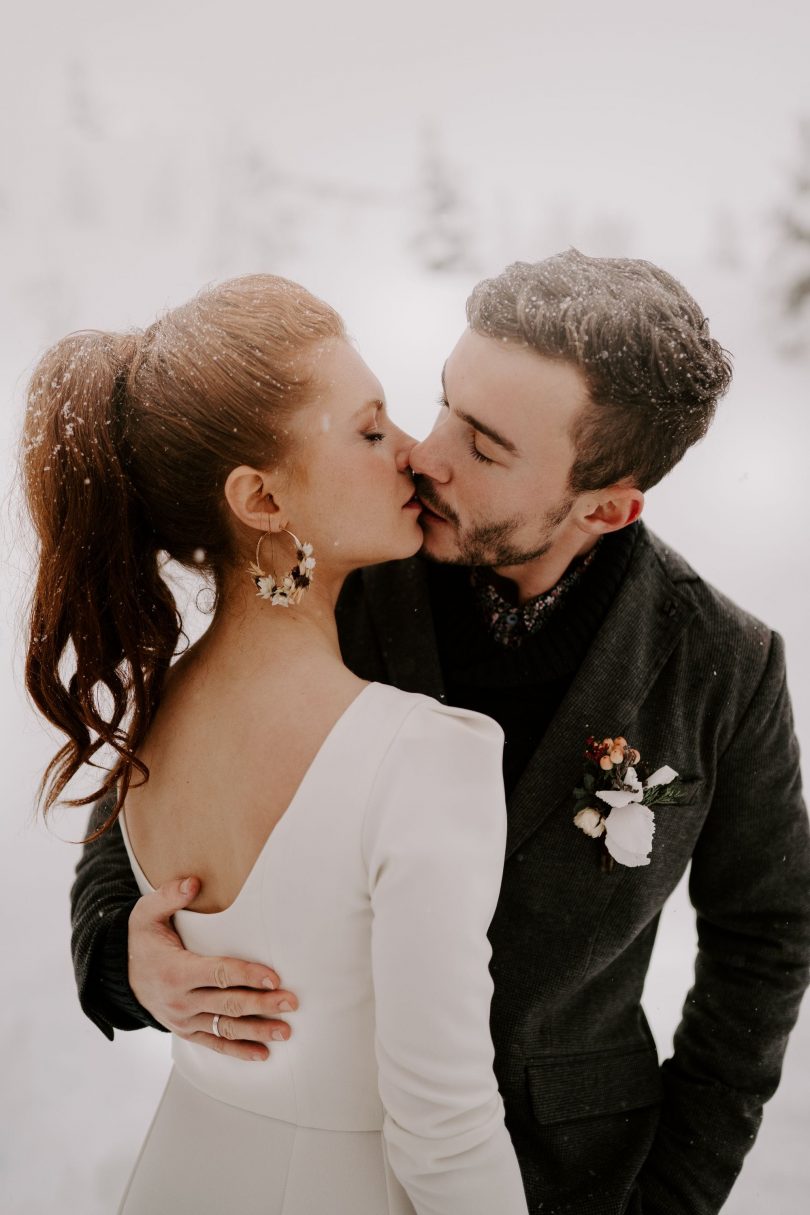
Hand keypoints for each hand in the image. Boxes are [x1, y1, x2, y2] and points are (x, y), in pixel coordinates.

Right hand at [127, 876, 297, 1060]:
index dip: (247, 976)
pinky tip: (262, 1054)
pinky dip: (238, 1051)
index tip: (274, 978)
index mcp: (176, 971)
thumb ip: (169, 896)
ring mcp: (184, 1020)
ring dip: (258, 1031)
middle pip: (228, 1004)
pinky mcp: (186, 1031)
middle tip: (291, 1003)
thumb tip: (193, 883)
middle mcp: (181, 1001)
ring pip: (226, 1028)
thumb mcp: (146, 914)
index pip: (219, 974)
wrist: (117, 975)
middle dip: (262, 1004)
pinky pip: (214, 1044)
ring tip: (285, 1031)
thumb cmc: (140, 941)